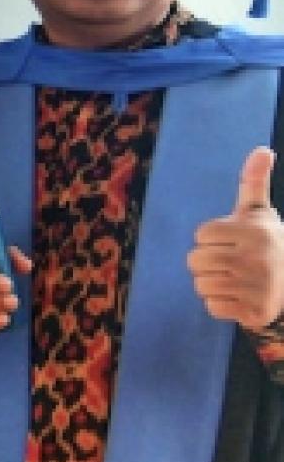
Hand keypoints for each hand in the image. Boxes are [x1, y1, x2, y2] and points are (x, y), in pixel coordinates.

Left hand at [189, 147, 283, 328]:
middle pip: (195, 261)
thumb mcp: (259, 211)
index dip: (210, 239)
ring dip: (213, 284)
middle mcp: (257, 258)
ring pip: (201, 285)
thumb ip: (254, 180)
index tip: (231, 241)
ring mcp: (256, 287)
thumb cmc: (266, 242)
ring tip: (235, 279)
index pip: (201, 235)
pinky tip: (239, 297)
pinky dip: (221, 304)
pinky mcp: (254, 312)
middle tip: (231, 262)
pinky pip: (212, 307)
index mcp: (255, 232)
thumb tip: (263, 150)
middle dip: (207, 262)